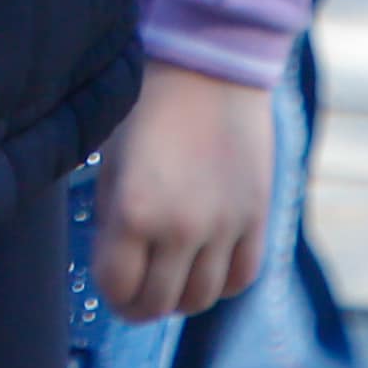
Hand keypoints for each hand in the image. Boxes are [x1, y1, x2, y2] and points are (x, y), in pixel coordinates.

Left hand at [91, 64, 278, 322]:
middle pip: (159, 303)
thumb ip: (112, 216)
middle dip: (141, 305)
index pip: (118, 287)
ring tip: (171, 280)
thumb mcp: (112, 159)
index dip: (111, 293)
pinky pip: (242, 276)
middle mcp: (181, 227)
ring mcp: (224, 226)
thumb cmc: (148, 103)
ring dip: (181, 298)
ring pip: (202, 298)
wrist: (210, 62)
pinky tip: (207, 265)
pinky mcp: (256, 216)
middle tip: (137, 294)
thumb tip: (117, 261)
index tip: (111, 285)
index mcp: (133, 210)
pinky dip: (222, 281)